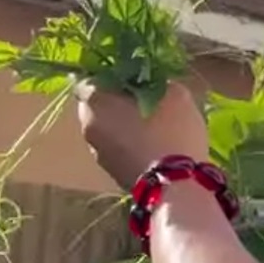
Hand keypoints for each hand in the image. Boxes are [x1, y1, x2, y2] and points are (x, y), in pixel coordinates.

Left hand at [75, 79, 209, 186]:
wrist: (176, 187)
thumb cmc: (172, 131)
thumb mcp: (174, 92)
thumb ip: (155, 81)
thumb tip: (149, 83)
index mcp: (95, 101)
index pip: (91, 78)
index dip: (113, 76)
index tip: (135, 78)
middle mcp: (87, 126)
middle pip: (99, 106)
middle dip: (117, 102)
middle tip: (146, 101)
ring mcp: (98, 153)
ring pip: (108, 130)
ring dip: (124, 126)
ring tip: (154, 127)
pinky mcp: (111, 174)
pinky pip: (118, 150)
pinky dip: (130, 145)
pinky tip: (155, 147)